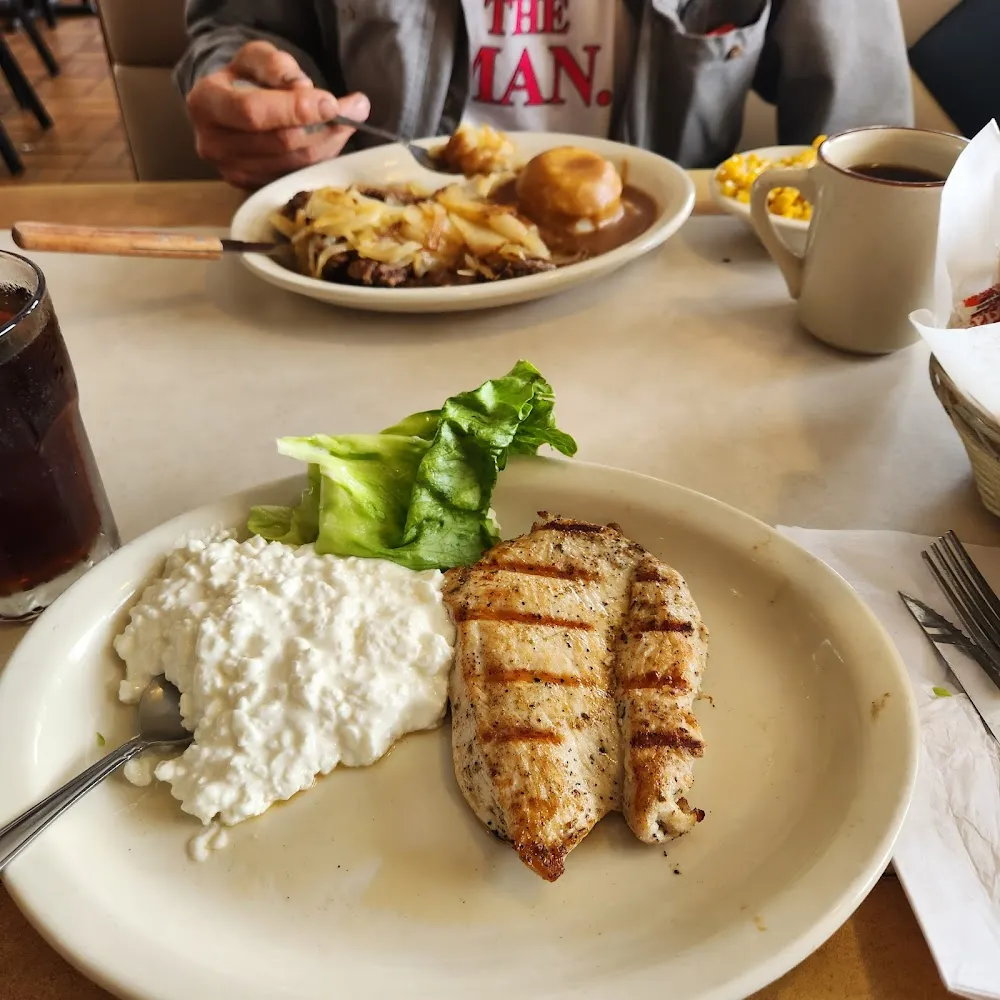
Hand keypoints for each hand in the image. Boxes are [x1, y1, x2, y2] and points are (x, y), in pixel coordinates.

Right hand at [186, 41, 369, 188]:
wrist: (229, 110)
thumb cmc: (243, 79)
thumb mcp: (255, 57)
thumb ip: (276, 65)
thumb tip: (304, 88)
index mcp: (206, 104)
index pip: (253, 113)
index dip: (295, 109)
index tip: (331, 103)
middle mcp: (213, 145)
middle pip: (280, 143)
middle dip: (323, 126)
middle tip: (356, 108)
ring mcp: (232, 173)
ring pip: (294, 164)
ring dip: (329, 143)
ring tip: (350, 119)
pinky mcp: (253, 189)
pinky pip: (296, 177)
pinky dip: (321, 158)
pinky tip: (333, 139)